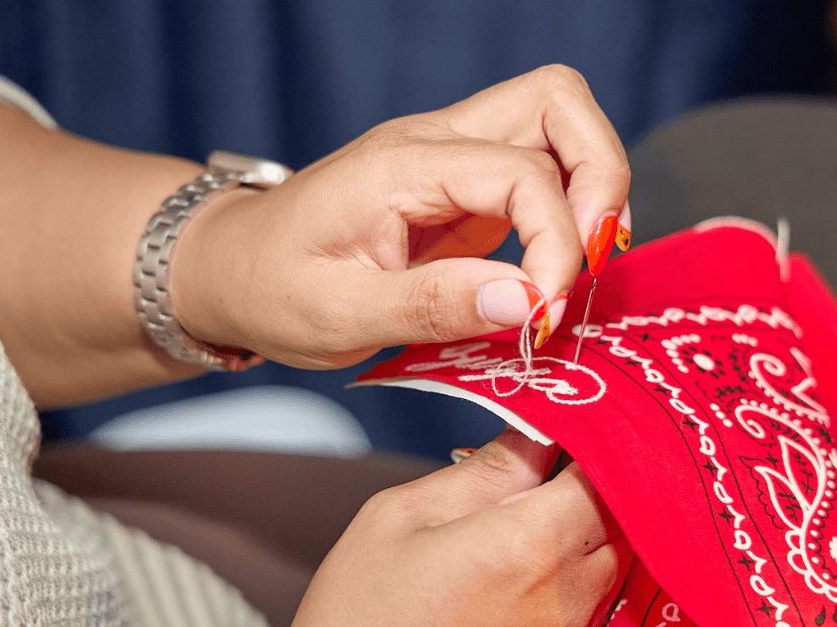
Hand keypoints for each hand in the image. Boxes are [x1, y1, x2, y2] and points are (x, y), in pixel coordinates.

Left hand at [173, 64, 630, 369]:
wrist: (235, 268)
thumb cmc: (272, 286)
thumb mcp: (337, 314)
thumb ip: (431, 307)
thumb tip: (526, 302)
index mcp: (401, 163)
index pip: (519, 171)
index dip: (554, 240)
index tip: (542, 310)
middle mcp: (436, 143)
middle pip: (557, 102)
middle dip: (601, 177)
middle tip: (588, 260)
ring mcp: (453, 159)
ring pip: (558, 126)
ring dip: (593, 189)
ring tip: (578, 266)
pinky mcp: (465, 189)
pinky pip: (542, 173)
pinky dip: (570, 214)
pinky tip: (555, 271)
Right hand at [292, 429, 630, 626]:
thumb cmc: (360, 612)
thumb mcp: (402, 518)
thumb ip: (483, 471)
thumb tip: (536, 431)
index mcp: (527, 546)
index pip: (606, 475)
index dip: (600, 439)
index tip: (582, 418)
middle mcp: (563, 595)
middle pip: (621, 518)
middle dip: (602, 480)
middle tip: (564, 454)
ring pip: (613, 558)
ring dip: (591, 524)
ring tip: (544, 501)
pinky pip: (592, 597)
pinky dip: (578, 565)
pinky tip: (539, 553)